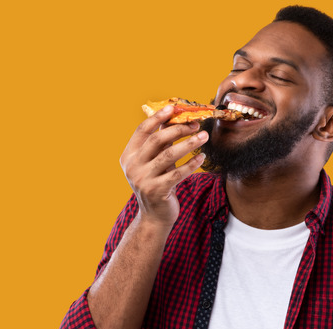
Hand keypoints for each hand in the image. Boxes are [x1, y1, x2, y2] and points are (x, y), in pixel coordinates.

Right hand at [120, 105, 207, 228]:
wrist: (154, 216)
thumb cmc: (157, 184)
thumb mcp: (154, 162)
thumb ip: (160, 142)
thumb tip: (172, 116)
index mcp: (128, 155)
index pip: (142, 130)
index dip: (158, 117)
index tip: (174, 107)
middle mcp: (132, 166)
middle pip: (157, 140)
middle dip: (179, 129)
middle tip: (196, 124)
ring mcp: (143, 179)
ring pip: (169, 155)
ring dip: (189, 143)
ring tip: (204, 136)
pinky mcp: (157, 191)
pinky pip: (178, 173)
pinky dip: (192, 164)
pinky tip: (202, 158)